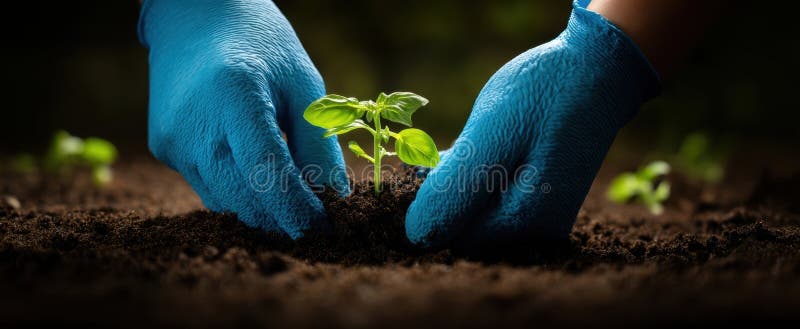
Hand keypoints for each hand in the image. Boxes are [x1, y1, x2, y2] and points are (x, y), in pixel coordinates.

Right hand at [139, 0, 348, 238]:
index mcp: (235, 95)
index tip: (326, 229)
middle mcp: (196, 123)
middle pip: (244, 198)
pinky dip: (237, 191)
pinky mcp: (164, 148)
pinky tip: (253, 173)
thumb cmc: (260, 42)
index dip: (298, 210)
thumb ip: (318, 140)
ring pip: (225, 201)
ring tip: (290, 200)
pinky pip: (208, 186)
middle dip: (283, 219)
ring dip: (261, 209)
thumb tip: (334, 197)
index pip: (268, 173)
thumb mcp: (302, 79)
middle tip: (316, 222)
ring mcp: (173, 139)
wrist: (194, 15)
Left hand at [405, 0, 659, 247]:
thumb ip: (456, 188)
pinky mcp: (548, 200)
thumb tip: (418, 236)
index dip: (438, 199)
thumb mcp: (491, 133)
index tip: (445, 158)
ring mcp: (547, 216)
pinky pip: (502, 199)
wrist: (600, 67)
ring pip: (483, 212)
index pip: (452, 237)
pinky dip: (488, 175)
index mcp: (523, 222)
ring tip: (483, 140)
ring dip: (471, 179)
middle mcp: (539, 231)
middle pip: (469, 228)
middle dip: (456, 189)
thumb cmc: (545, 94)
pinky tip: (495, 145)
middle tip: (465, 143)